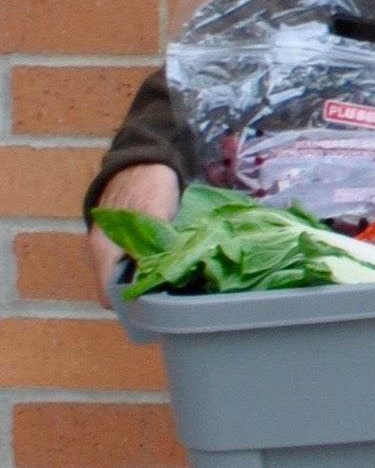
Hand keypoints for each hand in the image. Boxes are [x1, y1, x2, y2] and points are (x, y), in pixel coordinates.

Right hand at [86, 162, 179, 306]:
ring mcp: (114, 244)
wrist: (145, 157)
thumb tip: (157, 278)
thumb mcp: (154, 215)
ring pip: (128, 274)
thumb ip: (153, 245)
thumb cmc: (147, 185)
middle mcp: (103, 251)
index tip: (157, 309)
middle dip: (142, 294)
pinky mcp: (128, 238)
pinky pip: (136, 260)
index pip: (107, 295)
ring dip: (148, 280)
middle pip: (118, 287)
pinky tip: (174, 266)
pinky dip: (151, 266)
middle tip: (174, 299)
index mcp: (102, 250)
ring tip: (177, 285)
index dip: (130, 306)